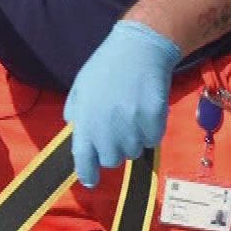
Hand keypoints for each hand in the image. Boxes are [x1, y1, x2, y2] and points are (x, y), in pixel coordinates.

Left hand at [62, 21, 182, 186]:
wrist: (139, 49)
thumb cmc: (106, 66)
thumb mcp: (81, 88)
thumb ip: (77, 114)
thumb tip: (77, 134)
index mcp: (86, 122)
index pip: (83, 160)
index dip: (87, 174)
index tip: (91, 181)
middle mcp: (107, 129)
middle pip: (112, 160)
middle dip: (114, 150)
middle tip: (118, 130)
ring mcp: (132, 126)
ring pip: (134, 151)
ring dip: (133, 140)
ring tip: (132, 115)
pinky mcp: (153, 121)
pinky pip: (152, 140)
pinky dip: (151, 131)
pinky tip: (146, 110)